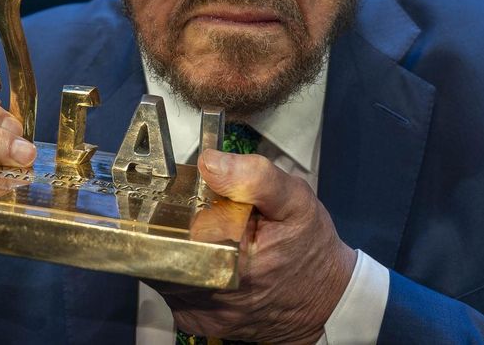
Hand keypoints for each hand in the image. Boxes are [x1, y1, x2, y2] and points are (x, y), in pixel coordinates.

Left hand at [154, 150, 357, 343]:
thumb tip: (209, 162)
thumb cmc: (310, 248)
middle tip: (198, 212)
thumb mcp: (296, 201)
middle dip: (169, 224)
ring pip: (158, 268)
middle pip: (159, 249)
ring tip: (205, 233)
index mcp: (232, 261)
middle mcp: (210, 294)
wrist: (324, 299)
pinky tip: (206, 255)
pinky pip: (170, 286)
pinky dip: (179, 266)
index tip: (185, 193)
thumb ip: (254, 177)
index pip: (171, 229)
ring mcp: (199, 312)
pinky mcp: (196, 321)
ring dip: (172, 245)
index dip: (169, 205)